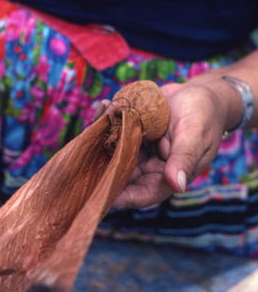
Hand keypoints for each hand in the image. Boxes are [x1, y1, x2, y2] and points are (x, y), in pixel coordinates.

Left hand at [99, 80, 240, 208]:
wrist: (199, 94)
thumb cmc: (203, 116)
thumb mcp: (195, 135)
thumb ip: (184, 159)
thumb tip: (177, 186)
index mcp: (164, 177)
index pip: (141, 194)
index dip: (124, 198)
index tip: (106, 197)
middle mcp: (146, 168)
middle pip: (119, 175)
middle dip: (103, 165)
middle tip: (87, 155)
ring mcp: (135, 151)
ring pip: (112, 152)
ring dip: (102, 137)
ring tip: (101, 116)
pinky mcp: (128, 134)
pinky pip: (113, 131)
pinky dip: (107, 119)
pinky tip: (104, 105)